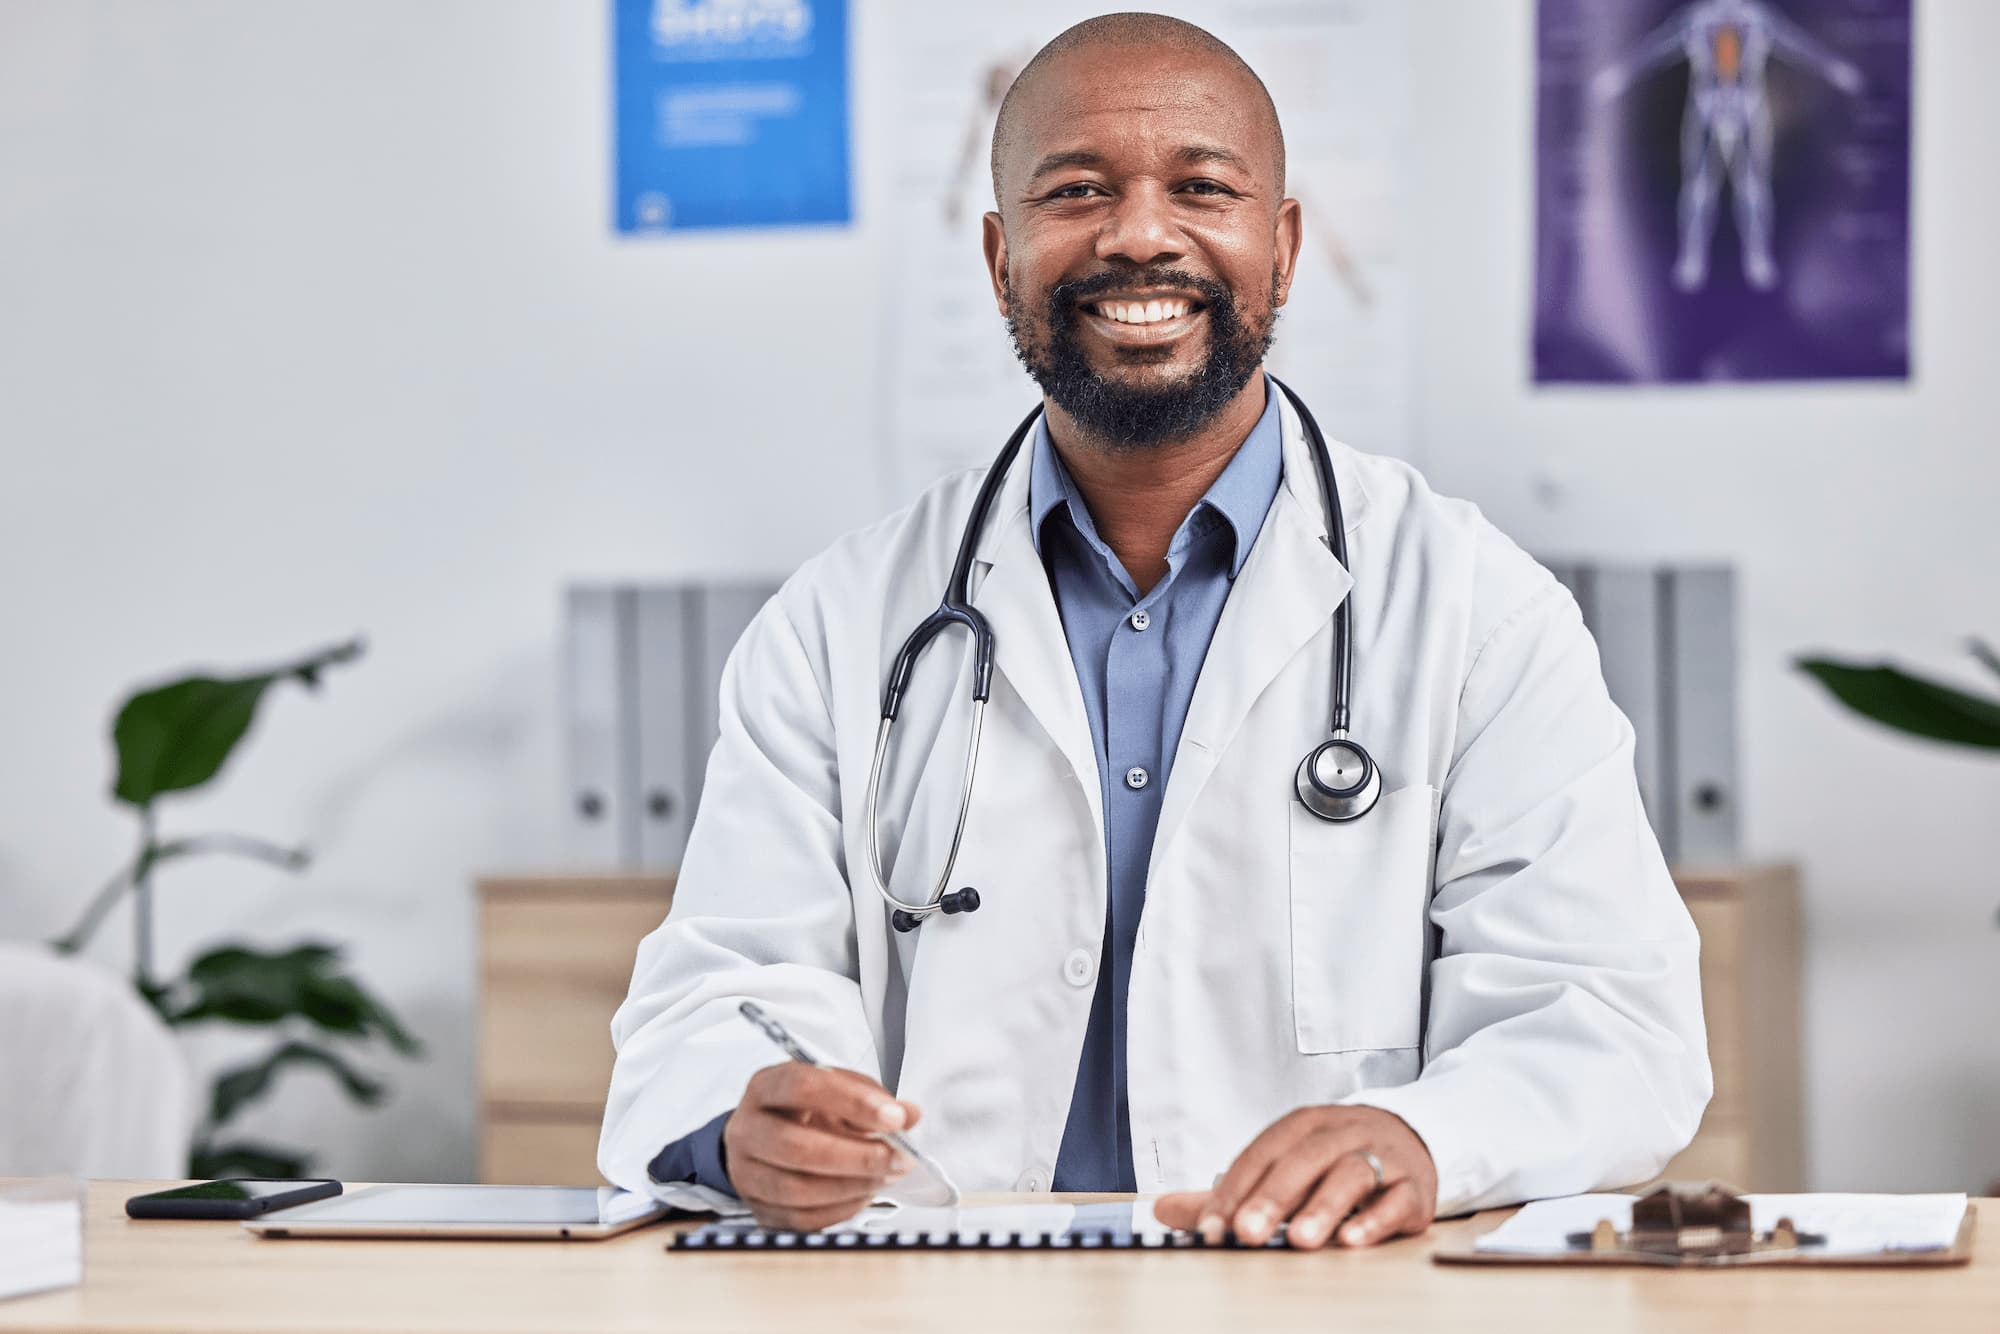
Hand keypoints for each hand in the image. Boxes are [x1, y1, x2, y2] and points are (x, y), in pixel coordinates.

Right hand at [722, 1063, 921, 1231]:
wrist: (765, 1136)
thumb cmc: (802, 1110)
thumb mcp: (835, 1088)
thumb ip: (871, 1098)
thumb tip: (909, 1116)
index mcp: (766, 1087)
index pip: (803, 1087)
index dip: (852, 1102)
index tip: (894, 1117)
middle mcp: (747, 1129)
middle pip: (795, 1147)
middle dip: (857, 1156)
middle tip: (898, 1157)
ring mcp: (746, 1173)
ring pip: (797, 1189)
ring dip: (852, 1185)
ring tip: (886, 1176)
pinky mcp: (759, 1209)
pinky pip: (801, 1218)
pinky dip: (841, 1208)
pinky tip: (864, 1193)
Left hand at [1153, 1106, 1436, 1250]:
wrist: (1413, 1139)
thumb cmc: (1336, 1157)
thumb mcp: (1284, 1165)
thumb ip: (1229, 1193)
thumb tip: (1163, 1210)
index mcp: (1303, 1125)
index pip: (1263, 1152)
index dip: (1235, 1189)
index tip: (1210, 1226)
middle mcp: (1341, 1133)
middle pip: (1304, 1159)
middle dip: (1273, 1197)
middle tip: (1247, 1233)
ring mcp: (1381, 1157)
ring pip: (1351, 1174)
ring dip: (1324, 1207)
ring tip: (1300, 1239)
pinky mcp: (1414, 1187)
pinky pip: (1396, 1200)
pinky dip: (1376, 1220)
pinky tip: (1353, 1240)